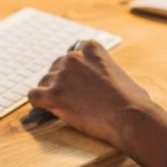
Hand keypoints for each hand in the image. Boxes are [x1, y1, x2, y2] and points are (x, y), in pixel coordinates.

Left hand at [28, 41, 158, 151]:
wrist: (130, 117)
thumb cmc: (132, 100)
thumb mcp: (118, 72)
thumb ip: (103, 69)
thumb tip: (102, 81)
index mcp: (91, 49)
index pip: (73, 54)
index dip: (75, 71)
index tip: (80, 82)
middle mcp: (74, 57)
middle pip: (56, 68)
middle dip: (61, 82)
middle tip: (73, 99)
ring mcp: (62, 76)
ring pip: (44, 82)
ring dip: (51, 94)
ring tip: (66, 109)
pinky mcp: (54, 95)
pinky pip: (34, 97)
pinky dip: (38, 104)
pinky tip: (48, 110)